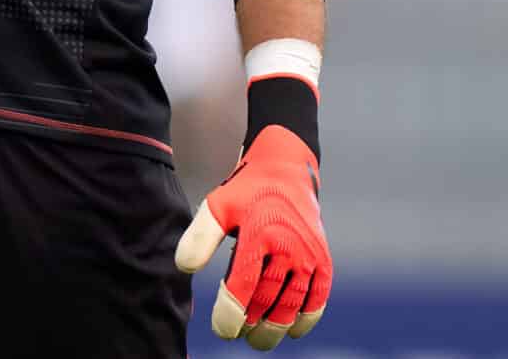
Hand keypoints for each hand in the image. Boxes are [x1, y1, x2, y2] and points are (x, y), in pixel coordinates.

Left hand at [175, 126, 331, 348]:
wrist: (286, 170)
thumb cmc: (246, 192)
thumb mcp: (217, 206)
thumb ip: (200, 236)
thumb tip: (185, 267)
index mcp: (260, 232)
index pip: (243, 284)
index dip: (231, 313)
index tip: (222, 329)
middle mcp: (289, 246)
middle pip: (268, 300)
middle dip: (252, 325)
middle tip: (239, 335)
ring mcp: (309, 256)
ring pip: (292, 304)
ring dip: (276, 326)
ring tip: (258, 338)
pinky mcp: (323, 260)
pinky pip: (317, 298)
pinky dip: (306, 318)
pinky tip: (291, 330)